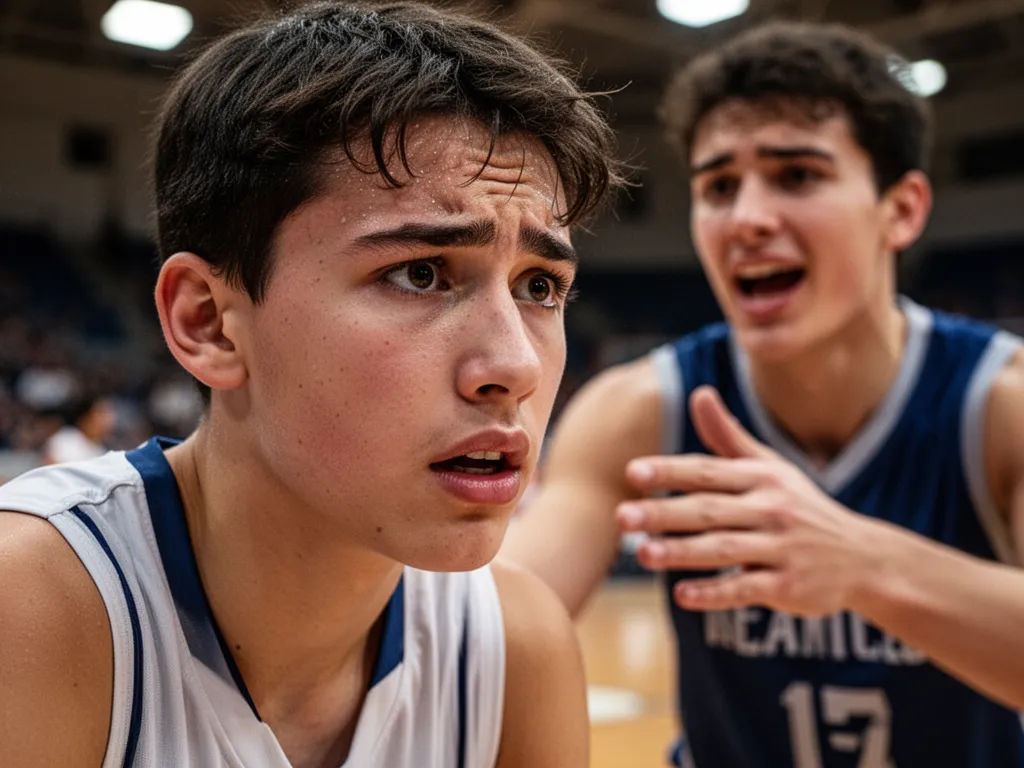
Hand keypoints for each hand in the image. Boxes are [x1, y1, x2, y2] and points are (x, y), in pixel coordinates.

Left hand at [616, 385, 890, 616]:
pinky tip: (681, 595)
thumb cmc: (800, 508)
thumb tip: (699, 393)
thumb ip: (728, 436)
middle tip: (621, 518)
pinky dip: (715, 592)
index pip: (707, 472)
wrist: (862, 558)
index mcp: (761, 479)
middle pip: (708, 511)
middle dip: (663, 514)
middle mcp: (772, 510)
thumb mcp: (770, 469)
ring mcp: (782, 549)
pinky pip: (747, 589)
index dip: (669, 471)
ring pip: (724, 549)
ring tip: (642, 555)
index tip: (631, 472)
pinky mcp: (789, 587)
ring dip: (682, 552)